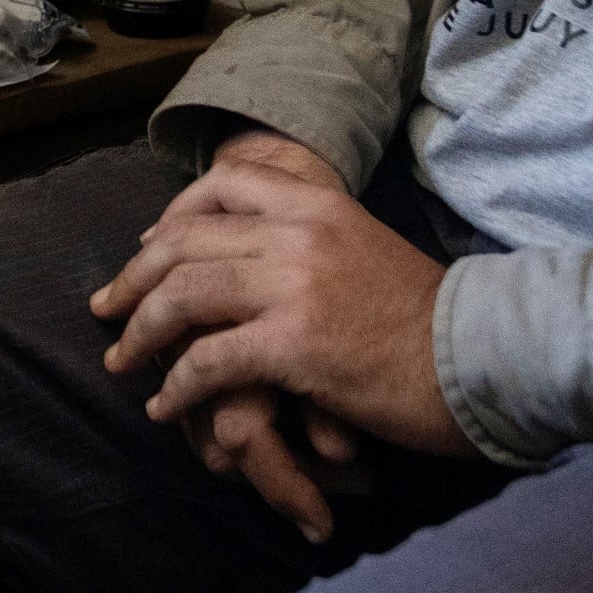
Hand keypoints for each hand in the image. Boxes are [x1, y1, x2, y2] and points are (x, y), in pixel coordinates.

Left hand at [90, 129, 466, 492]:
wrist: (486, 354)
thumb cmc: (431, 318)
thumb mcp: (366, 249)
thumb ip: (311, 244)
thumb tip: (259, 260)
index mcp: (316, 203)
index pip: (222, 184)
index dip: (172, 216)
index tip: (149, 247)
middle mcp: (297, 232)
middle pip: (183, 240)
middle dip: (134, 278)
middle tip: (107, 309)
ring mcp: (293, 286)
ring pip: (183, 295)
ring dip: (141, 333)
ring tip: (122, 363)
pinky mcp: (295, 345)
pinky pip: (209, 361)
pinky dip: (178, 385)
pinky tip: (167, 407)